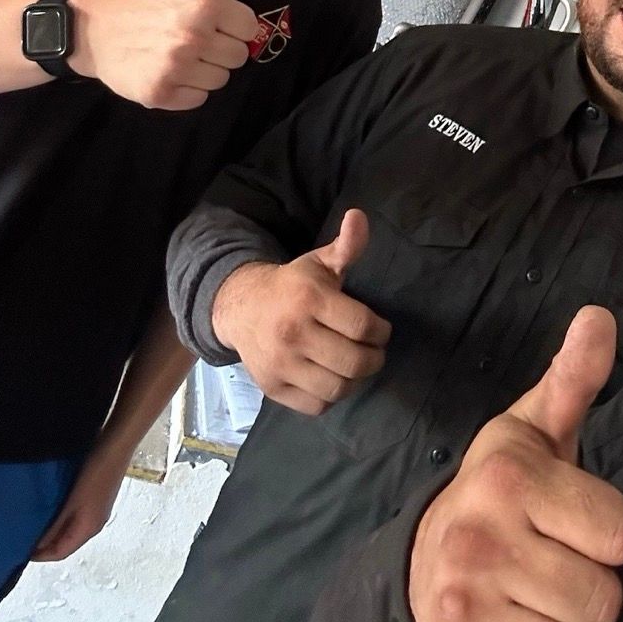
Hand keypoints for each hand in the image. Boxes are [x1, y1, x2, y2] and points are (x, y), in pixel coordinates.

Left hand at [30, 442, 128, 561]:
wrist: (116, 446)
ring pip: (70, 530)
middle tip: (23, 536)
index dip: (40, 555)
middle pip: (66, 543)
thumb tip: (38, 545)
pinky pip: (75, 517)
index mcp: (89, 529)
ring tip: (33, 522)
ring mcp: (96, 511)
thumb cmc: (96, 473)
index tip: (19, 550)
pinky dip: (61, 518)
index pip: (61, 553)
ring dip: (53, 530)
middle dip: (46, 544)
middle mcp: (94, 524)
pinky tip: (51, 507)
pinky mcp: (96, 498)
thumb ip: (56, 525)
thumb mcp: (72, 501)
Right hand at [71, 0, 259, 109]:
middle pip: (238, 56)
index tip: (213, 20)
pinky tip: (170, 71)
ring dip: (205, 70)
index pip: (250, 27)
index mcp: (204, 6)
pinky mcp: (160, 93)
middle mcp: (193, 38)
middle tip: (194, 37)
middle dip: (221, 47)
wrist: (92, 29)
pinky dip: (188, 90)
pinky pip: (198, 99)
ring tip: (181, 53)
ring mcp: (176, 68)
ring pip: (220, 80)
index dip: (233, 24)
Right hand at [212, 209, 391, 415]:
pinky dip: (331, 397)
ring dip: (356, 380)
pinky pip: (316, 406)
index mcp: (309, 298)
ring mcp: (280, 364)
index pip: (362, 326)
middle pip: (354, 361)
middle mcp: (293, 333)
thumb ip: (347, 245)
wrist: (241, 307)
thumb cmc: (291, 285)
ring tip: (356, 366)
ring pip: (337, 388)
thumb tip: (359, 215)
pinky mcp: (272, 387)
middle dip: (375, 358)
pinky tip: (333, 379)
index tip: (381, 330)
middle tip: (375, 352)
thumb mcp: (318, 261)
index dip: (381, 331)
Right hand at [409, 307, 622, 621]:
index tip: (574, 523)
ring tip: (533, 606)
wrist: (418, 566)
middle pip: (604, 602)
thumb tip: (601, 315)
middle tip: (551, 568)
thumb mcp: (534, 430)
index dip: (607, 534)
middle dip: (589, 591)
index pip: (620, 535)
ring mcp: (462, 614)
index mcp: (508, 481)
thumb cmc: (500, 496)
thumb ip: (575, 378)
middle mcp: (478, 543)